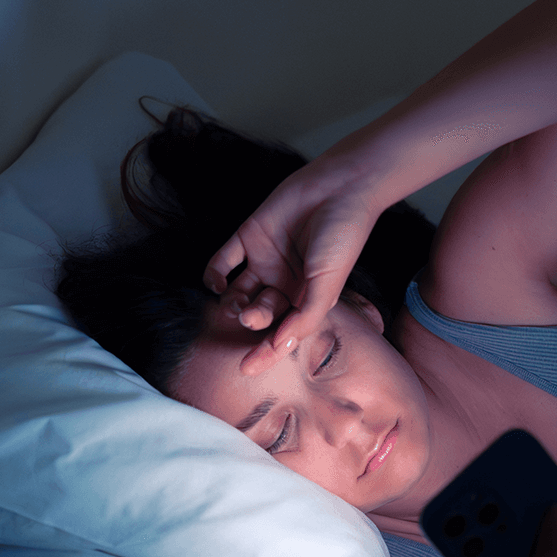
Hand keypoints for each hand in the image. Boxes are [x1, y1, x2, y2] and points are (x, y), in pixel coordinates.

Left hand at [202, 153, 383, 374]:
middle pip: (259, 313)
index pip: (282, 331)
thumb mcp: (328, 285)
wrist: (340, 187)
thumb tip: (281, 346)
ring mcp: (265, 260)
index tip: (246, 368)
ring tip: (235, 301)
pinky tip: (216, 282)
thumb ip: (305, 317)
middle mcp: (284, 283)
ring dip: (231, 302)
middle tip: (252, 314)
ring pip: (238, 292)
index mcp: (306, 298)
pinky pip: (223, 260)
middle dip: (252, 319)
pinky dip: (213, 274)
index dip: (265, 352)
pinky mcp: (248, 236)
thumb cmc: (342, 238)